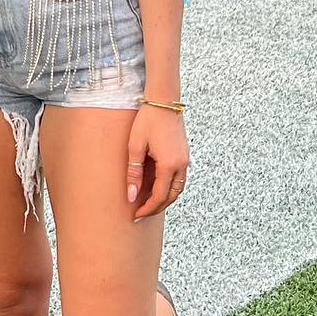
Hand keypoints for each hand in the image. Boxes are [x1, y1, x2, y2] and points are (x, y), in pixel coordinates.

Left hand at [126, 105, 189, 219]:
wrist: (164, 100)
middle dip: (157, 207)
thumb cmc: (148, 119)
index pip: (160, 196)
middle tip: (142, 214)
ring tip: (149, 203)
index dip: (148, 208)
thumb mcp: (135, 146)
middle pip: (172, 196)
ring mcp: (185, 159)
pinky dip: (169, 187)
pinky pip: (179, 178)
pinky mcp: (184, 154)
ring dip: (165, 199)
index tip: (136, 215)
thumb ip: (134, 173)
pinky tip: (157, 187)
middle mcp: (181, 165)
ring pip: (178, 189)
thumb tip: (131, 196)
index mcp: (170, 164)